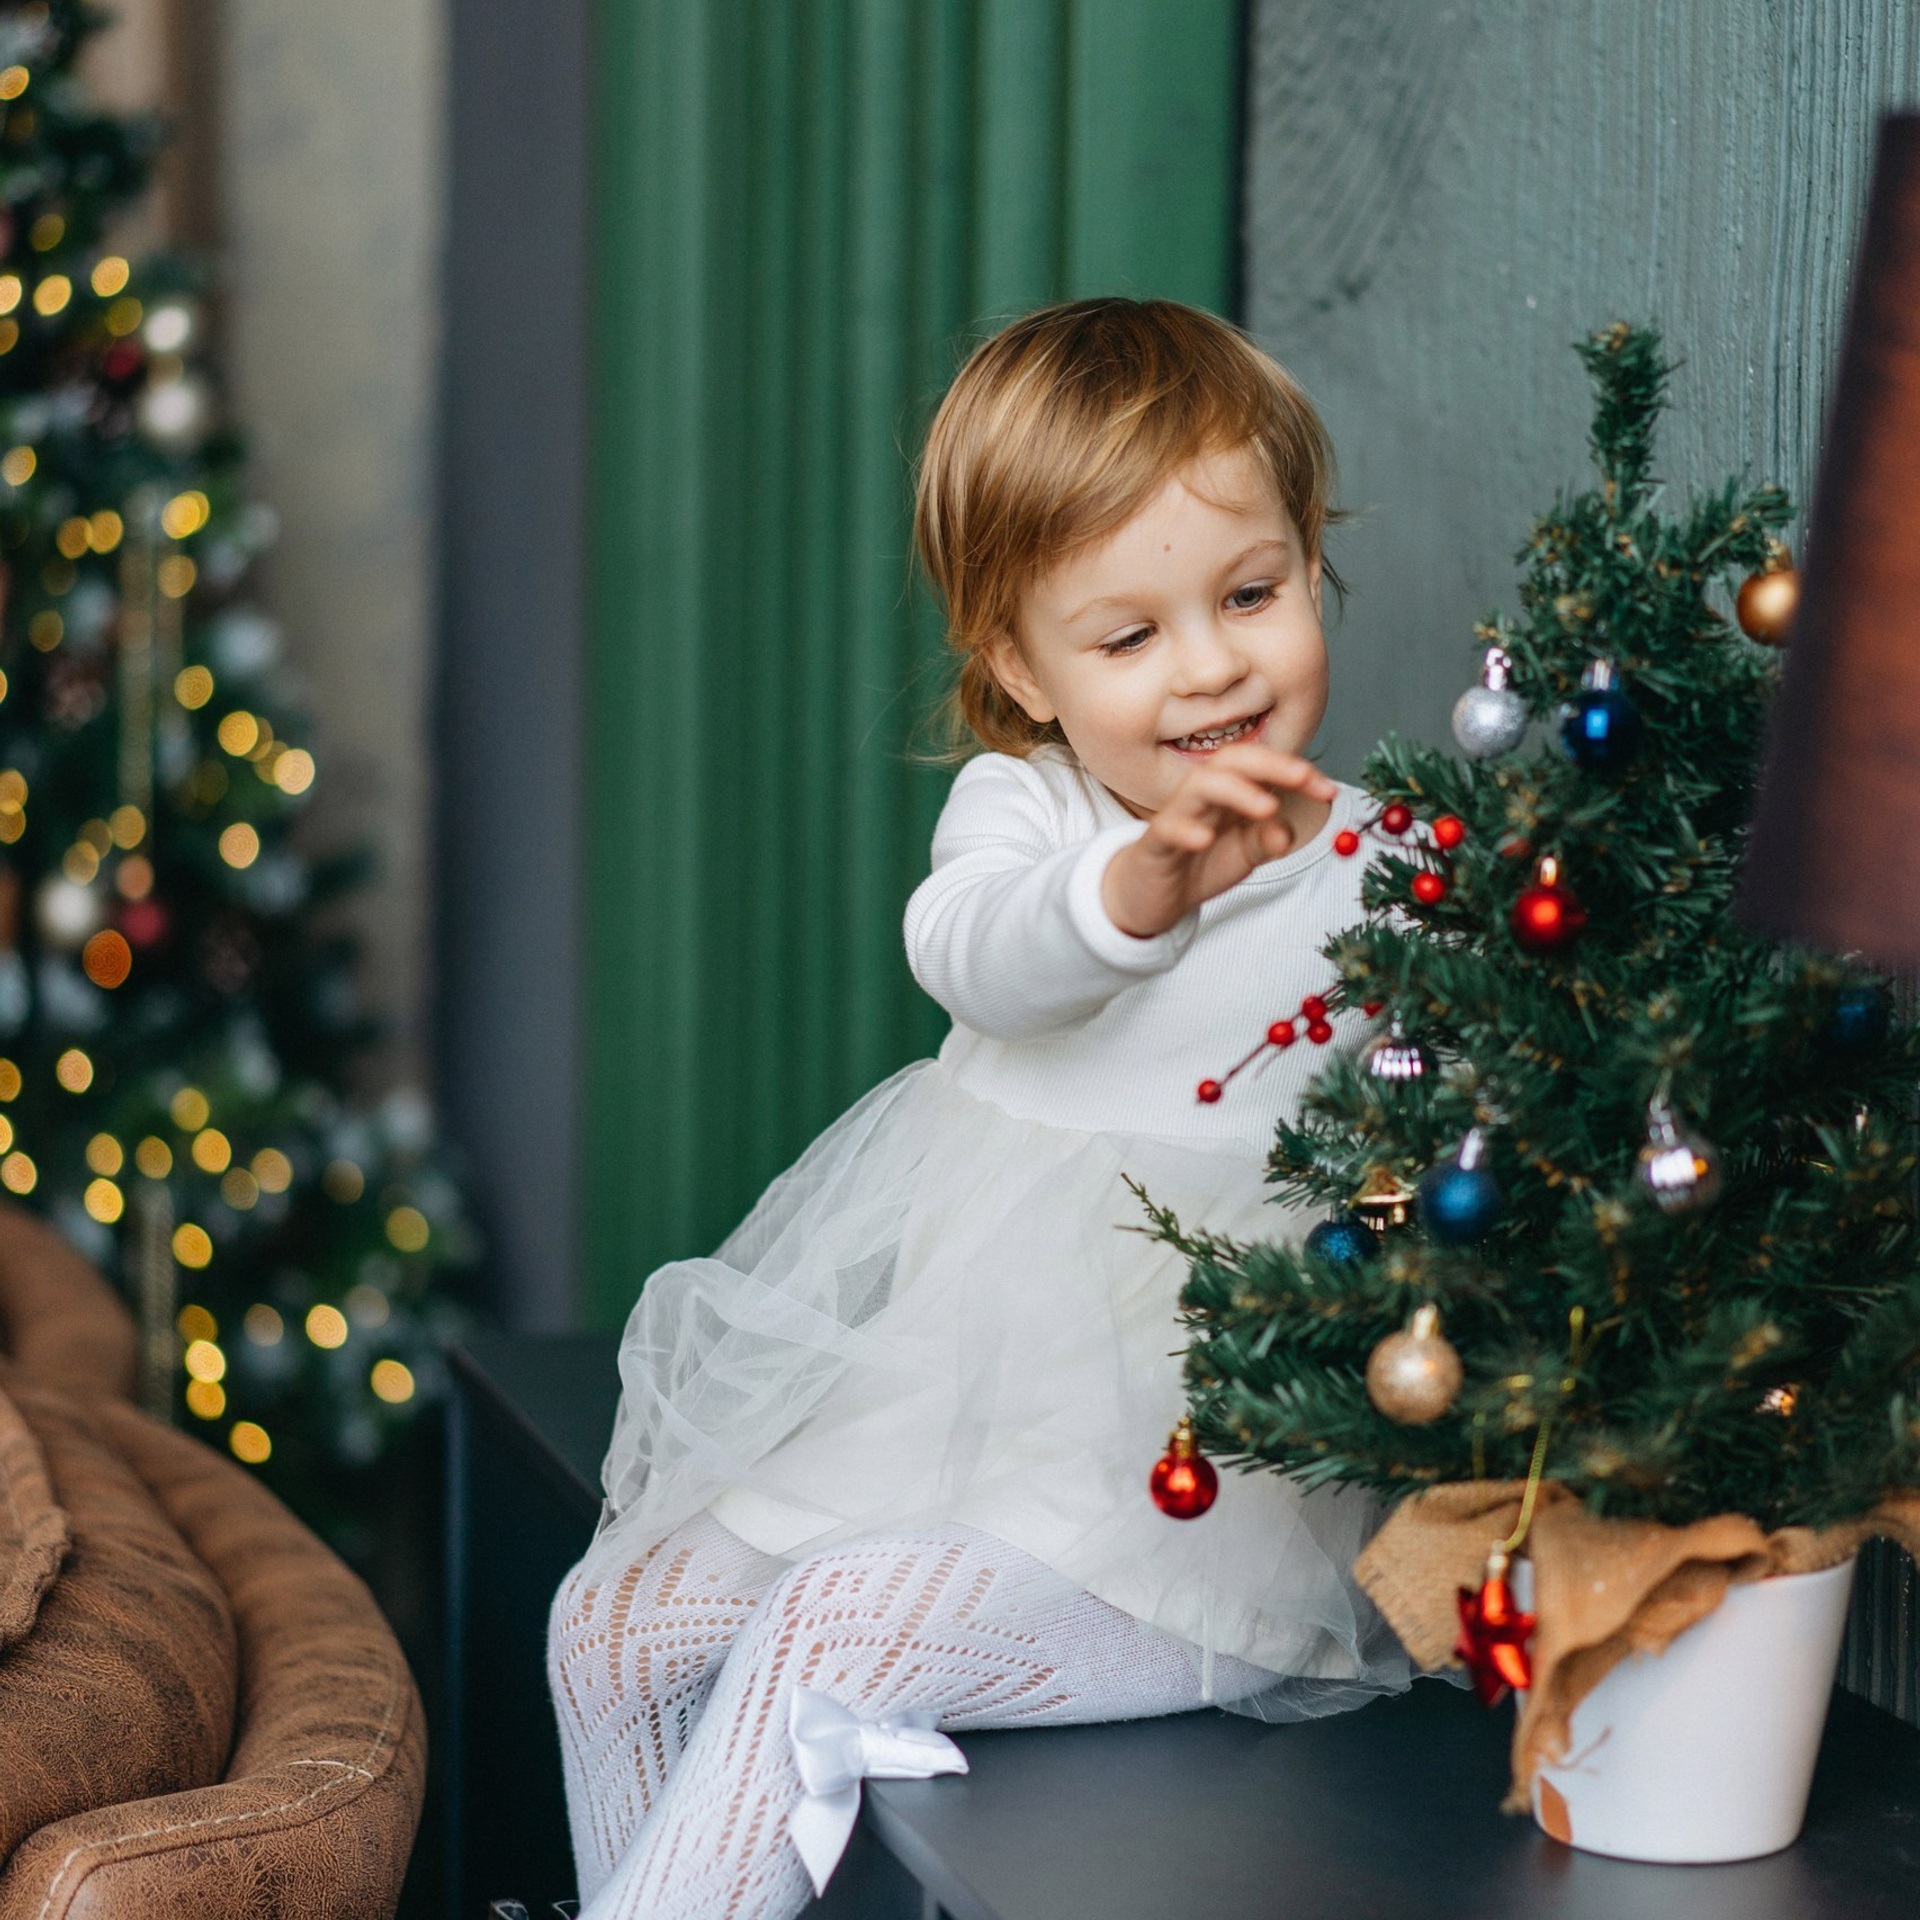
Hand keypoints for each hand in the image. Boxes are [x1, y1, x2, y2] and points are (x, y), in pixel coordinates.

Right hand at [1100, 744, 1336, 938]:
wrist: (1151, 896)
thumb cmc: (1199, 864)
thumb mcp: (1244, 854)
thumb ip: (1267, 840)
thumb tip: (1286, 831)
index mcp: (1229, 793)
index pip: (1262, 767)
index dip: (1296, 772)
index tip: (1329, 789)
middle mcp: (1203, 796)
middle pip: (1232, 761)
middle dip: (1270, 764)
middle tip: (1304, 777)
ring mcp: (1177, 815)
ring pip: (1200, 785)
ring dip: (1236, 790)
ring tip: (1267, 806)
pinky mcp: (1155, 842)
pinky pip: (1168, 828)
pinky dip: (1187, 830)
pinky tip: (1205, 839)